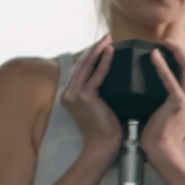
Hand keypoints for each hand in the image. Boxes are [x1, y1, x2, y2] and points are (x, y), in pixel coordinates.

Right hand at [60, 37, 121, 157]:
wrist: (102, 147)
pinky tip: (111, 51)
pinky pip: (96, 75)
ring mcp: (74, 95)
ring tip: (109, 38)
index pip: (81, 70)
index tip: (103, 45)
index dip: (91, 56)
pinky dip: (104, 62)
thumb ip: (100, 95)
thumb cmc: (106, 132)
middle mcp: (68, 93)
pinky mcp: (83, 97)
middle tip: (107, 36)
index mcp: (70, 96)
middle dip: (94, 48)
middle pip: (82, 64)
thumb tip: (116, 82)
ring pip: (86, 66)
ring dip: (98, 50)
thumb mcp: (100, 109)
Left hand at [139, 38, 184, 158]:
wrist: (164, 152)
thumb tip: (158, 88)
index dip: (183, 58)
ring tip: (163, 43)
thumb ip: (172, 100)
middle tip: (167, 41)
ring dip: (175, 52)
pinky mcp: (180, 103)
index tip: (171, 49)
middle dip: (180, 50)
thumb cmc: (162, 135)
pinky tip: (154, 55)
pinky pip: (170, 79)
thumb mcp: (172, 114)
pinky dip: (162, 65)